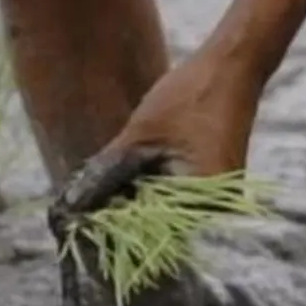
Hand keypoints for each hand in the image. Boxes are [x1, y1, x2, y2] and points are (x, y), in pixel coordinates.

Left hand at [47, 54, 264, 305]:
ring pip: (165, 216)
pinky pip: (176, 201)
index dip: (112, 238)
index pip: (148, 238)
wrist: (233, 66)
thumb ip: (106, 175)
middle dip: (121, 224)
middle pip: (157, 231)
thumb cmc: (189, 95)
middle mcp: (216, 208)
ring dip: (134, 209)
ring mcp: (219, 199)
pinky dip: (151, 195)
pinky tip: (127, 184)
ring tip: (99, 202)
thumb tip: (71, 207)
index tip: (80, 239)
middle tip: (83, 220)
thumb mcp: (140, 136)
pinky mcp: (216, 185)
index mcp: (201, 200)